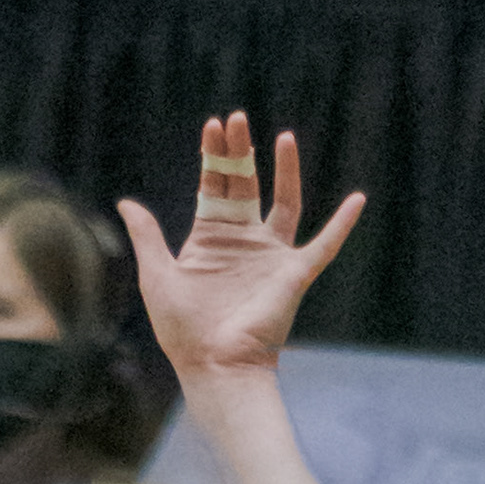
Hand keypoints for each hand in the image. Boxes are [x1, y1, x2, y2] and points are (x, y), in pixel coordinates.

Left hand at [115, 110, 366, 393]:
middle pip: (245, 184)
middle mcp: (243, 240)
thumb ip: (147, 236)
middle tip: (237, 119)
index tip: (214, 125)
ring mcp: (270, 255)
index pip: (214, 186)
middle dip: (241, 152)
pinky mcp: (294, 273)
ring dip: (286, 170)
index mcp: (210, 238)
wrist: (214, 364)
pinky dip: (342, 224)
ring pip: (285, 202)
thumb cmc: (183, 329)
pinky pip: (325, 244)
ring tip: (284, 137)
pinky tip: (358, 200)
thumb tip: (127, 202)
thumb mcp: (158, 274)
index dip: (214, 156)